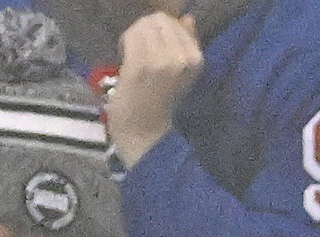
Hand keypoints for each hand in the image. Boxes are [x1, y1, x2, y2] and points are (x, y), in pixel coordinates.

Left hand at [107, 9, 206, 160]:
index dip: (158, 30)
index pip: (175, 22)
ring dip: (134, 35)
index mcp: (196, 58)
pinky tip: (123, 58)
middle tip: (137, 48)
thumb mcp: (183, 73)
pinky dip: (125, 42)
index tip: (150, 46)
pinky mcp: (139, 66)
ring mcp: (160, 61)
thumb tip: (188, 18)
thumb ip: (187, 43)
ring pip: (144, 25)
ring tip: (131, 54)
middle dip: (145, 29)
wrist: (145, 135)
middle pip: (159, 20)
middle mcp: (182, 57)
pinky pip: (131, 37)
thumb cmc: (160, 104)